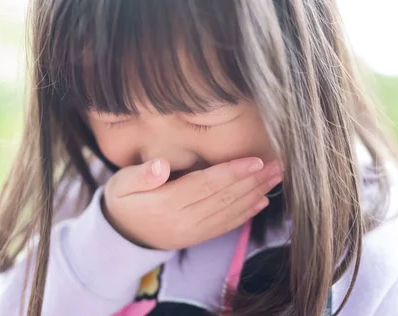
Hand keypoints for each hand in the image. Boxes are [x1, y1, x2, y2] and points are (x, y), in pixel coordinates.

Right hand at [102, 157, 281, 249]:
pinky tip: (261, 201)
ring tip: (275, 178)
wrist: (120, 236)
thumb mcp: (122, 184)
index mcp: (166, 204)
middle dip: (253, 181)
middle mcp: (183, 221)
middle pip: (224, 198)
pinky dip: (245, 214)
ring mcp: (192, 232)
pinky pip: (225, 226)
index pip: (205, 185)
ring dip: (255, 194)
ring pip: (229, 212)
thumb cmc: (123, 201)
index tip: (256, 160)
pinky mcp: (197, 237)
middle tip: (277, 165)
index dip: (232, 173)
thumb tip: (160, 165)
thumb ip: (141, 175)